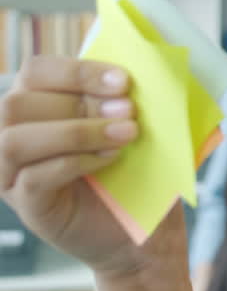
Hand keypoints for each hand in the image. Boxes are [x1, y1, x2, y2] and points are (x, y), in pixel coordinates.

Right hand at [0, 55, 184, 276]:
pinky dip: (75, 162)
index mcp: (39, 105)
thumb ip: (128, 93)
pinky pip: (33, 177)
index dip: (77, 70)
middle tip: (130, 111)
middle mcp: (14, 136)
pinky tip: (110, 160)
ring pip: (15, 139)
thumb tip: (149, 60)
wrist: (147, 229)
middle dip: (80, 102)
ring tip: (125, 135)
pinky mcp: (28, 206)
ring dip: (76, 131)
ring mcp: (13, 174)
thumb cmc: (138, 168)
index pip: (36, 71)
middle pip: (18, 102)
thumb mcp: (135, 122)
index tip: (124, 80)